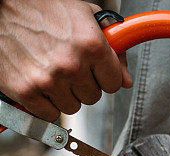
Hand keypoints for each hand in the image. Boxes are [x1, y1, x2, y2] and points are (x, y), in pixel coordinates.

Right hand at [0, 0, 132, 121]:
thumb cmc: (40, 8)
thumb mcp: (85, 17)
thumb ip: (113, 49)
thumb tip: (126, 79)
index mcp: (91, 45)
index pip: (115, 84)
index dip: (105, 77)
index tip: (94, 71)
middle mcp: (72, 64)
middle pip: (93, 97)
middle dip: (83, 85)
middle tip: (67, 68)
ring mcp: (49, 80)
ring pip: (72, 107)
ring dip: (64, 95)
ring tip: (51, 72)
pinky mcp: (26, 91)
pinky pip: (50, 114)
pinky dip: (45, 104)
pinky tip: (39, 83)